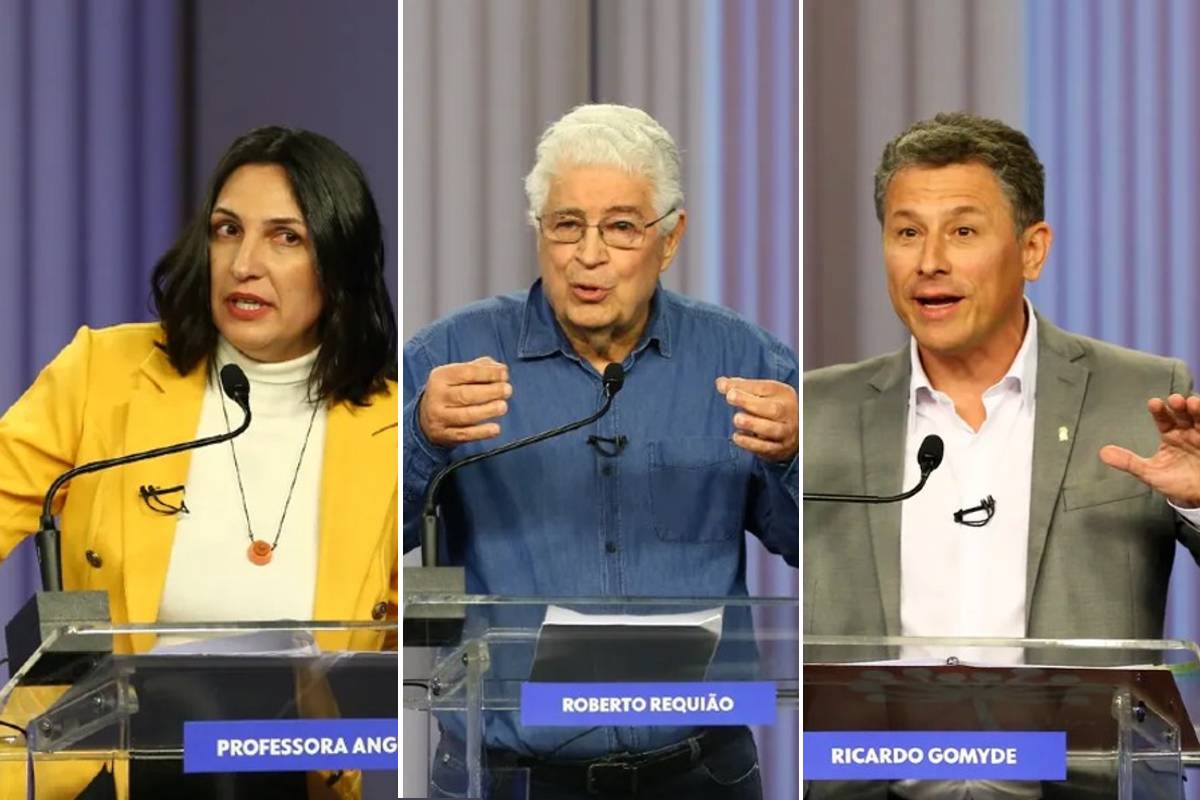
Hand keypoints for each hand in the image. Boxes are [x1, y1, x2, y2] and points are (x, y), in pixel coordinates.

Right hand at [418, 356, 511, 447]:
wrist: (425, 416)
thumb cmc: (451, 391)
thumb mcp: (459, 374)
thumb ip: (481, 367)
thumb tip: (501, 369)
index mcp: (440, 376)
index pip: (467, 373)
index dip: (488, 373)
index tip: (504, 375)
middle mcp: (437, 396)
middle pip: (466, 394)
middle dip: (491, 392)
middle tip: (507, 390)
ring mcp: (439, 417)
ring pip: (466, 415)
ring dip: (488, 411)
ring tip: (503, 406)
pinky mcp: (444, 435)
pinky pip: (465, 434)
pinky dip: (482, 432)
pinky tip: (495, 429)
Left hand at [716, 376, 797, 462]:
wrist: (797, 432)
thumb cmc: (773, 408)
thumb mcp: (764, 393)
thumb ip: (742, 387)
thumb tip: (721, 383)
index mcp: (784, 394)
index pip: (765, 388)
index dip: (744, 387)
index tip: (725, 386)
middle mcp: (788, 413)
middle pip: (773, 408)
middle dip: (750, 402)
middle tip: (730, 397)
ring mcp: (785, 432)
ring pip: (772, 429)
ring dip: (752, 424)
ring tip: (737, 419)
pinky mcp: (779, 449)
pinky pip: (767, 448)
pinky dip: (751, 444)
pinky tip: (737, 437)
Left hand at [1099, 393, 1199, 507]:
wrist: (1199, 498)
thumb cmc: (1177, 483)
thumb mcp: (1151, 473)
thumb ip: (1129, 462)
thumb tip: (1103, 452)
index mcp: (1171, 435)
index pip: (1163, 419)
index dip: (1159, 411)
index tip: (1154, 403)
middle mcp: (1188, 432)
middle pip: (1183, 413)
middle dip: (1179, 405)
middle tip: (1175, 401)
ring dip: (1197, 408)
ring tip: (1192, 403)